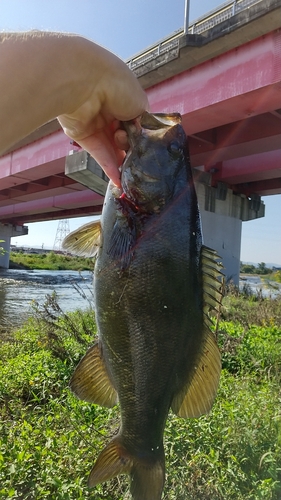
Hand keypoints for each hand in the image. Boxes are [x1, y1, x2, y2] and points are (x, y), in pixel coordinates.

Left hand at [58, 46, 148, 186]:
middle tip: (138, 156)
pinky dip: (108, 167)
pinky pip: (98, 153)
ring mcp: (95, 123)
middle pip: (123, 138)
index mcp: (124, 99)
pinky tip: (118, 180)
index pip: (135, 123)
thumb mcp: (140, 103)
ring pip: (111, 148)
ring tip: (131, 176)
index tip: (147, 148)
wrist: (86, 82)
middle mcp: (109, 110)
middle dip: (131, 150)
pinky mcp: (82, 134)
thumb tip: (141, 139)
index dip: (141, 138)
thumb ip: (143, 122)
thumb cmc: (117, 85)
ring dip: (121, 162)